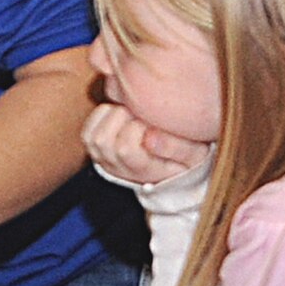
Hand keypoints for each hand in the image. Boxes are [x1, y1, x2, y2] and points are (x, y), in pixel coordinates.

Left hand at [82, 103, 208, 185]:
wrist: (174, 172)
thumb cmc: (187, 159)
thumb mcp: (195, 155)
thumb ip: (177, 147)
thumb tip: (150, 137)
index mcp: (142, 171)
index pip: (124, 148)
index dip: (138, 126)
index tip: (154, 121)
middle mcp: (118, 168)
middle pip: (103, 140)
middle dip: (123, 117)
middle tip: (142, 114)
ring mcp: (105, 160)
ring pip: (93, 135)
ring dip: (111, 116)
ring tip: (133, 114)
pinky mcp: (97, 149)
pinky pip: (88, 130)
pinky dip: (102, 115)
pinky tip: (121, 113)